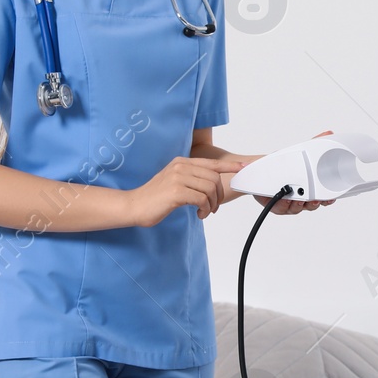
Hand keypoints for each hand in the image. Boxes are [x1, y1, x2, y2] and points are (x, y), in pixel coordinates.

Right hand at [129, 155, 246, 224]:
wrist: (134, 206)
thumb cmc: (155, 198)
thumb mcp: (174, 182)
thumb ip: (190, 178)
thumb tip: (211, 185)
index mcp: (182, 162)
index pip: (211, 163)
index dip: (230, 165)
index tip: (243, 167)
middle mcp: (181, 166)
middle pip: (214, 178)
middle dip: (219, 196)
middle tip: (213, 208)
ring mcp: (178, 177)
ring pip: (210, 189)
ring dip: (212, 205)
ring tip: (205, 213)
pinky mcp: (176, 191)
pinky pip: (202, 199)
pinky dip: (205, 209)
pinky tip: (199, 215)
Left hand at [252, 130, 338, 214]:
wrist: (259, 169)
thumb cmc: (280, 162)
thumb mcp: (299, 151)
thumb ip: (315, 143)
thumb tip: (328, 134)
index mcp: (308, 185)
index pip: (322, 196)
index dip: (327, 199)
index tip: (330, 198)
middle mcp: (300, 195)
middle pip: (312, 205)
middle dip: (314, 203)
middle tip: (315, 199)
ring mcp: (289, 202)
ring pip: (298, 208)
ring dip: (299, 205)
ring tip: (299, 199)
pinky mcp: (277, 205)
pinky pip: (282, 209)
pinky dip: (284, 205)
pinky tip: (285, 198)